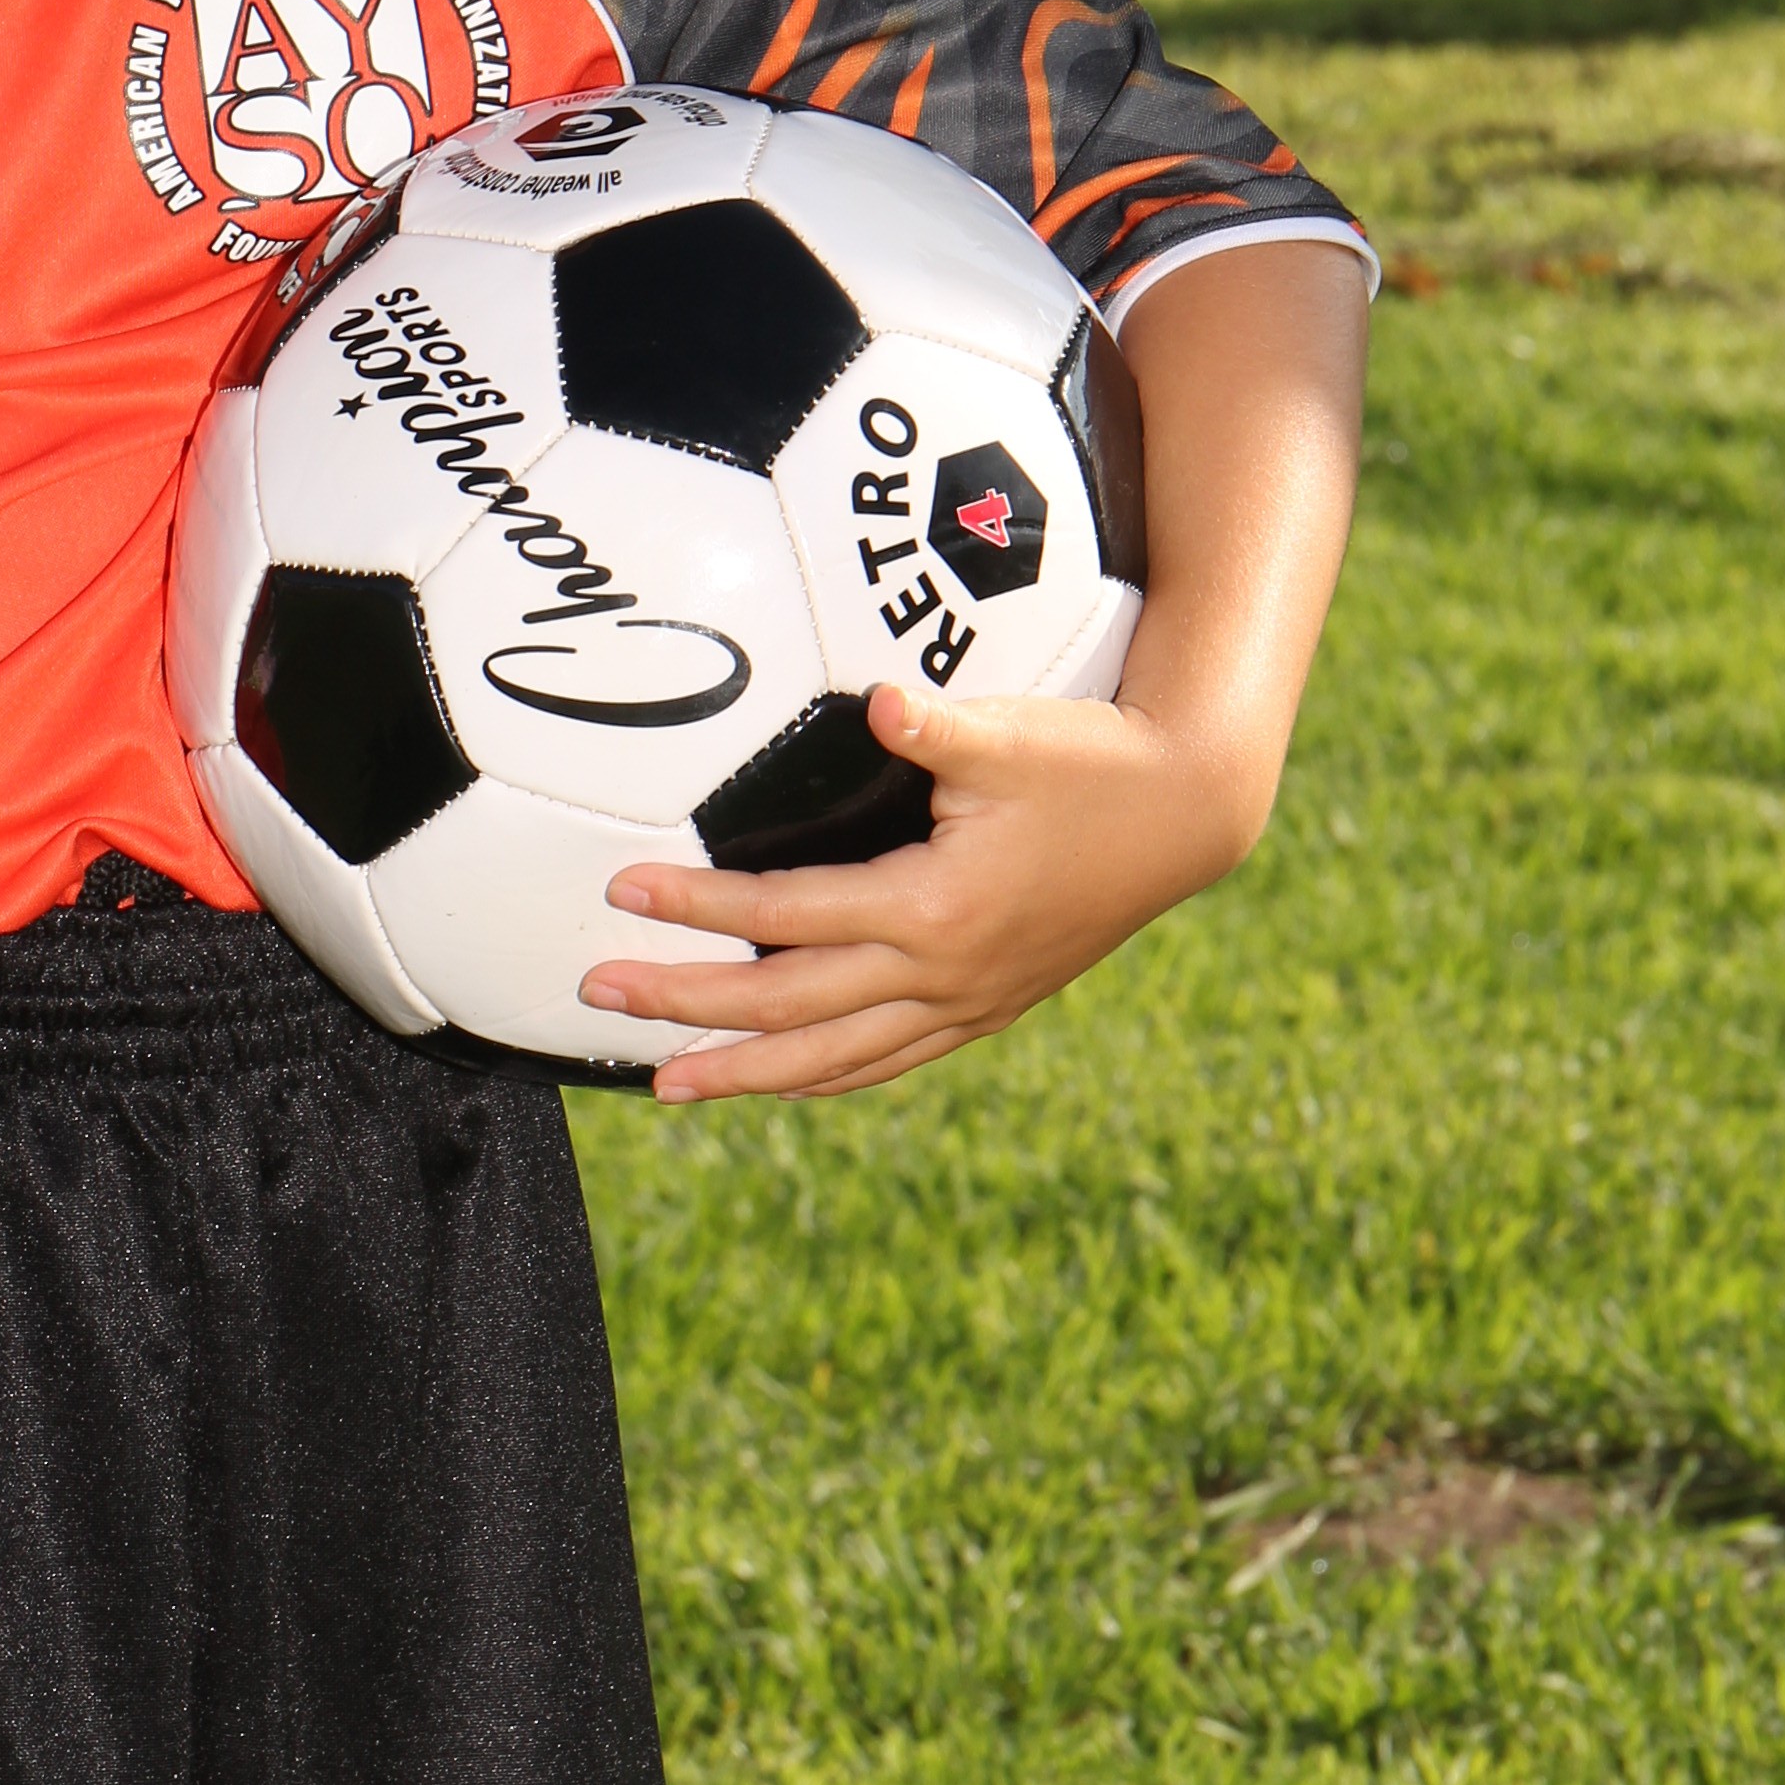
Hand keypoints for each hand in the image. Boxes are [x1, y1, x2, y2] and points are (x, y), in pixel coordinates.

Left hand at [580, 666, 1272, 1103]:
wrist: (1185, 814)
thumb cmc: (1092, 761)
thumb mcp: (1013, 732)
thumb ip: (935, 725)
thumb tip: (879, 699)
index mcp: (935, 911)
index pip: (786, 918)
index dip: (700, 907)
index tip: (623, 893)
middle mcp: (944, 975)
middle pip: (788, 1008)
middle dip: (687, 1006)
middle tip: (599, 994)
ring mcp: (968, 1003)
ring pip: (834, 1058)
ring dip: (744, 1072)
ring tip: (664, 1085)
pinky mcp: (989, 1008)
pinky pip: (887, 1060)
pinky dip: (823, 1076)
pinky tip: (778, 1083)